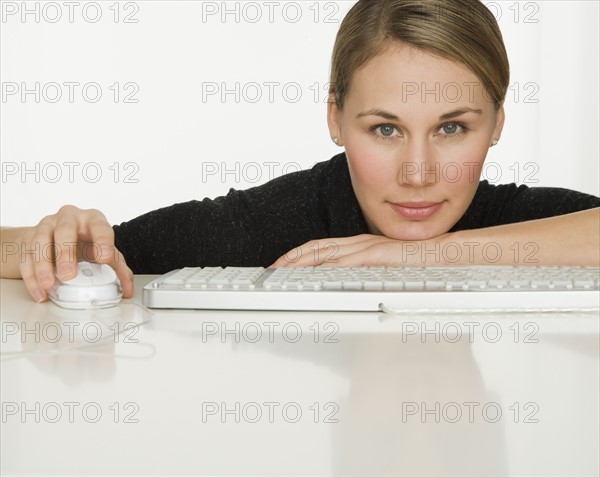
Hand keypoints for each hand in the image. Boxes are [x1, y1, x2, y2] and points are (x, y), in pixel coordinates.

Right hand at [13, 205, 133, 301]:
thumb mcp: (104, 252)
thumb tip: (127, 289)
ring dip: (43, 265)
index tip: (105, 258)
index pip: (100, 226)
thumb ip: (118, 270)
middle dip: (66, 252)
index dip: (103, 241)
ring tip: (49, 285)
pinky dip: (31, 276)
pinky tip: (39, 290)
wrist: (56, 238)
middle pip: (65, 230)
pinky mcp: (28, 238)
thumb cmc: (85, 243)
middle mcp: (69, 218)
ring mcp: (46, 226)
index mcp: (92, 220)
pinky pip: (26, 256)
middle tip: (69, 274)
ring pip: (40, 241)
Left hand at [269, 233, 451, 267]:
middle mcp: (358, 243)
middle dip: (289, 258)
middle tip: (270, 269)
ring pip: (324, 253)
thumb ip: (369, 275)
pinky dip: (324, 270)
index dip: (298, 256)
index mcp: (359, 245)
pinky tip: (311, 277)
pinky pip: (344, 263)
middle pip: (315, 248)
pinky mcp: (375, 256)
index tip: (281, 266)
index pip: (320, 248)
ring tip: (280, 272)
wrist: (444, 254)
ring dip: (299, 263)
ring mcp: (366, 248)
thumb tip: (351, 288)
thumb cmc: (418, 263)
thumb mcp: (387, 269)